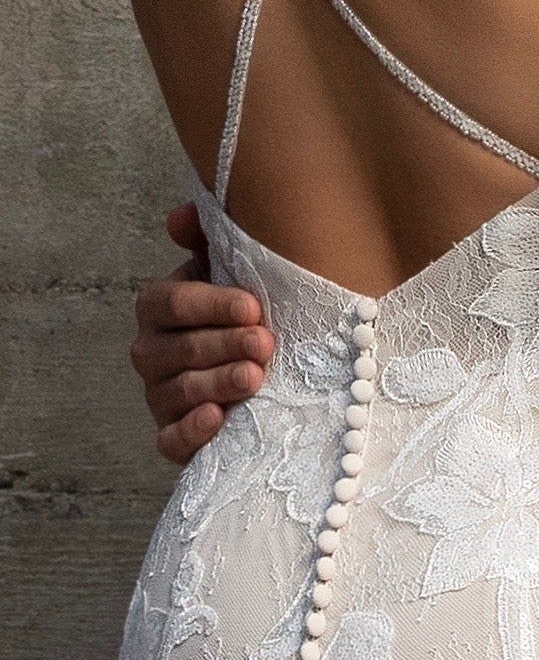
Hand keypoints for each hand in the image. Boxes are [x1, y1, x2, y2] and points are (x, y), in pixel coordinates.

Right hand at [131, 205, 276, 463]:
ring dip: (218, 383)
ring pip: (182, 391)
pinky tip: (218, 418)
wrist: (265, 393)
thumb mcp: (234, 280)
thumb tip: (180, 219)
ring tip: (256, 377)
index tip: (253, 307)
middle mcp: (152, 352)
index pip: (173, 302)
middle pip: (181, 348)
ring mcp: (160, 398)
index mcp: (160, 309)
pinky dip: (193, 431)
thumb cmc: (246, 326)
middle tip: (265, 344)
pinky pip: (172, 440)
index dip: (212, 304)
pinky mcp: (174, 439)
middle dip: (224, 344)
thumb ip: (209, 242)